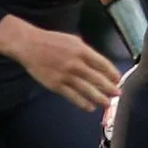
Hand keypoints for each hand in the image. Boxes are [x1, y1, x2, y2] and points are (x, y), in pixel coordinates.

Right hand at [0, 18, 120, 112]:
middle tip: (117, 94)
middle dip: (110, 88)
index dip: (112, 73)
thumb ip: (85, 51)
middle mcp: (76, 64)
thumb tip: (98, 64)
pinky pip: (73, 97)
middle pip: (97, 79)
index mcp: (81, 50)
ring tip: (107, 103)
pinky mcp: (56, 85)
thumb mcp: (72, 40)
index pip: (102, 64)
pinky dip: (83, 103)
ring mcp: (66, 76)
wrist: (29, 45)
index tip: (118, 80)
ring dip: (100, 98)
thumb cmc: (51, 41)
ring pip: (87, 90)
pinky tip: (90, 108)